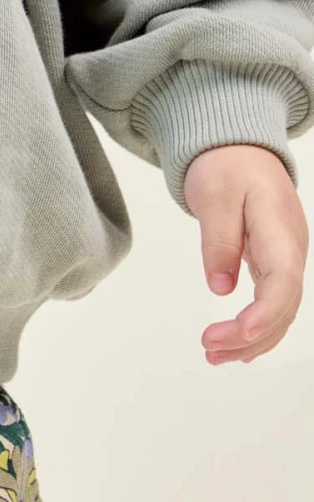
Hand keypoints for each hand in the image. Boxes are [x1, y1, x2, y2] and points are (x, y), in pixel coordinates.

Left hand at [182, 142, 308, 364]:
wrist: (238, 146)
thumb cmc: (226, 164)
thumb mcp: (215, 195)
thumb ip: (219, 240)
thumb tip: (220, 287)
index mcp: (280, 231)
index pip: (283, 283)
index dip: (265, 314)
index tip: (239, 334)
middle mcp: (291, 250)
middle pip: (283, 306)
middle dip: (250, 335)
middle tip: (209, 348)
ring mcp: (286, 258)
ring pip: (279, 311)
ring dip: (251, 339)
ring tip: (214, 355)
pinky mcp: (274, 262)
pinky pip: (272, 302)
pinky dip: (256, 326)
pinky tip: (236, 346)